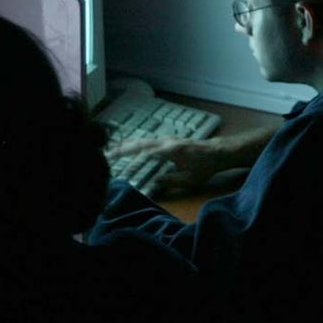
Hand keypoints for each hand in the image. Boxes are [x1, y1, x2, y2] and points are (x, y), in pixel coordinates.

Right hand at [107, 136, 231, 191]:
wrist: (217, 152)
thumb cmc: (204, 167)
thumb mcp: (189, 179)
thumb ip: (170, 181)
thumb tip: (153, 183)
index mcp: (170, 150)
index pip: (145, 153)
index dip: (130, 159)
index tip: (118, 164)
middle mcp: (165, 141)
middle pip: (139, 143)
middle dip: (121, 149)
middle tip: (105, 154)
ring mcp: (166, 139)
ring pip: (142, 140)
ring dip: (126, 145)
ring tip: (110, 151)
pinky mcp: (167, 140)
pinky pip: (147, 141)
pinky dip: (134, 144)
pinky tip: (126, 147)